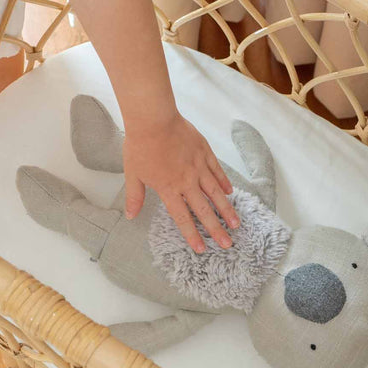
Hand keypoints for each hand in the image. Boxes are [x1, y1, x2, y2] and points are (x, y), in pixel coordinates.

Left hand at [123, 114, 238, 252]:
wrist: (154, 119)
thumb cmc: (140, 145)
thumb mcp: (132, 173)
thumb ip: (135, 196)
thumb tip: (131, 216)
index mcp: (168, 188)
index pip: (182, 217)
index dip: (192, 235)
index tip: (201, 249)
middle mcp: (186, 181)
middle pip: (204, 210)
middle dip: (216, 229)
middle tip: (227, 243)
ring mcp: (198, 167)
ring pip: (216, 193)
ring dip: (226, 209)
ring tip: (236, 223)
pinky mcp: (205, 152)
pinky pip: (217, 171)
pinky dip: (224, 182)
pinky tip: (230, 192)